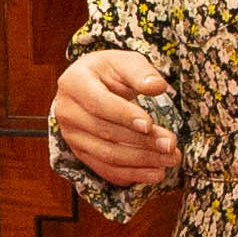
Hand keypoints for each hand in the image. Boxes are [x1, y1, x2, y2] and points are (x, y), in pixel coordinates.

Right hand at [48, 45, 179, 188]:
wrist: (89, 86)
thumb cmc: (109, 72)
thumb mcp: (124, 62)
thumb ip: (141, 72)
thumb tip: (158, 86)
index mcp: (74, 83)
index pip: (99, 103)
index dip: (124, 115)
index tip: (149, 124)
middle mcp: (67, 112)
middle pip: (105, 133)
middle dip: (142, 141)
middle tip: (171, 144)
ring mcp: (71, 136)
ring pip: (107, 156)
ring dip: (142, 161)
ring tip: (170, 159)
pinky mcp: (80, 153)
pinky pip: (106, 170)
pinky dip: (132, 175)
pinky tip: (155, 173)